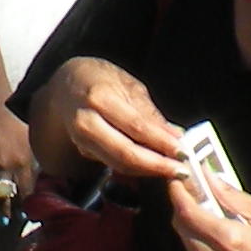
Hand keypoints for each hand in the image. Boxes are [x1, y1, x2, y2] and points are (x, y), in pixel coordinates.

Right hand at [42, 58, 181, 184]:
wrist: (66, 85)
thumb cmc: (101, 79)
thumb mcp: (128, 85)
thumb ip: (149, 113)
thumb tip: (176, 135)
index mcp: (99, 98)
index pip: (135, 126)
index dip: (161, 142)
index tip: (184, 152)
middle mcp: (86, 121)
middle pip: (124, 153)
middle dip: (156, 166)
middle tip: (181, 171)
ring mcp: (81, 140)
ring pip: (118, 164)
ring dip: (148, 171)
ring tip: (172, 170)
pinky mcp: (84, 152)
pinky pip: (113, 164)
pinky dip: (136, 168)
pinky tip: (154, 166)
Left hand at [165, 177, 250, 250]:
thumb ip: (233, 197)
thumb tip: (210, 179)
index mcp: (228, 239)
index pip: (187, 211)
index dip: (178, 191)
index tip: (179, 177)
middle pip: (180, 227)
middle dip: (182, 205)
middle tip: (193, 190)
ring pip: (186, 243)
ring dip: (189, 223)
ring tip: (204, 208)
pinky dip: (198, 241)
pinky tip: (213, 231)